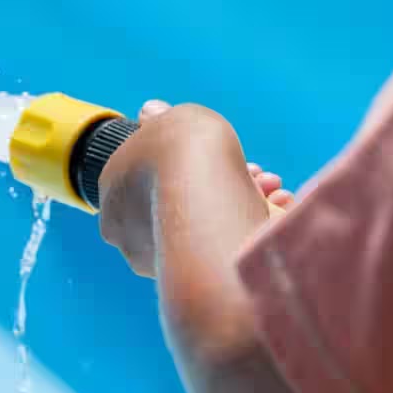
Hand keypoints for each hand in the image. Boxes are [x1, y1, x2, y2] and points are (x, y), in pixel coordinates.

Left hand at [98, 100, 292, 277]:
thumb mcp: (170, 120)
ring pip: (210, 228)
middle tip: (253, 172)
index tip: (210, 153)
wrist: (205, 193)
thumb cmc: (179, 152)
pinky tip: (279, 205)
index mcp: (113, 203)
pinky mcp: (204, 280)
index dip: (185, 165)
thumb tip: (150, 112)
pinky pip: (232, 249)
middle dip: (221, 185)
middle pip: (182, 208)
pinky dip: (259, 225)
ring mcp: (166, 267)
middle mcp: (133, 241)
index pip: (148, 185)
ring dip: (248, 201)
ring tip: (272, 185)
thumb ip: (162, 119)